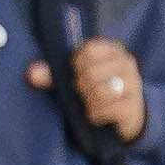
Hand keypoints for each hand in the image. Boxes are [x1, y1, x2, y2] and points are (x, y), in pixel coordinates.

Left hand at [27, 34, 149, 141]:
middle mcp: (126, 63)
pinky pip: (106, 110)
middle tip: (83, 91)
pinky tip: (96, 114)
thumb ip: (51, 75)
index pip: (87, 51)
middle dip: (80, 87)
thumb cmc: (92, 90)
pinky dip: (95, 115)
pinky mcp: (133, 105)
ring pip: (101, 92)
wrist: (122, 115)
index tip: (76, 71)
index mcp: (111, 49)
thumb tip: (31, 74)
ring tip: (89, 102)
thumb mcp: (71, 79)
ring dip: (88, 101)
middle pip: (91, 73)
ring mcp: (133, 84)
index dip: (75, 65)